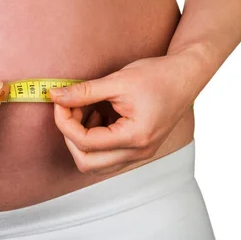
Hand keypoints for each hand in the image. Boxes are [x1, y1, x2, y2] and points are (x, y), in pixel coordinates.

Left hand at [49, 50, 200, 174]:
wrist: (185, 76)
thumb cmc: (157, 76)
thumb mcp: (117, 81)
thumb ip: (84, 91)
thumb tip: (55, 95)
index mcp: (135, 138)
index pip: (85, 142)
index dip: (64, 121)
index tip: (60, 100)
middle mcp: (138, 152)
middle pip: (86, 163)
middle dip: (70, 135)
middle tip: (69, 108)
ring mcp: (139, 153)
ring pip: (95, 163)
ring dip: (81, 139)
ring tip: (84, 108)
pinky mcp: (137, 148)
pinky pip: (106, 156)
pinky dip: (93, 139)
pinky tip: (96, 113)